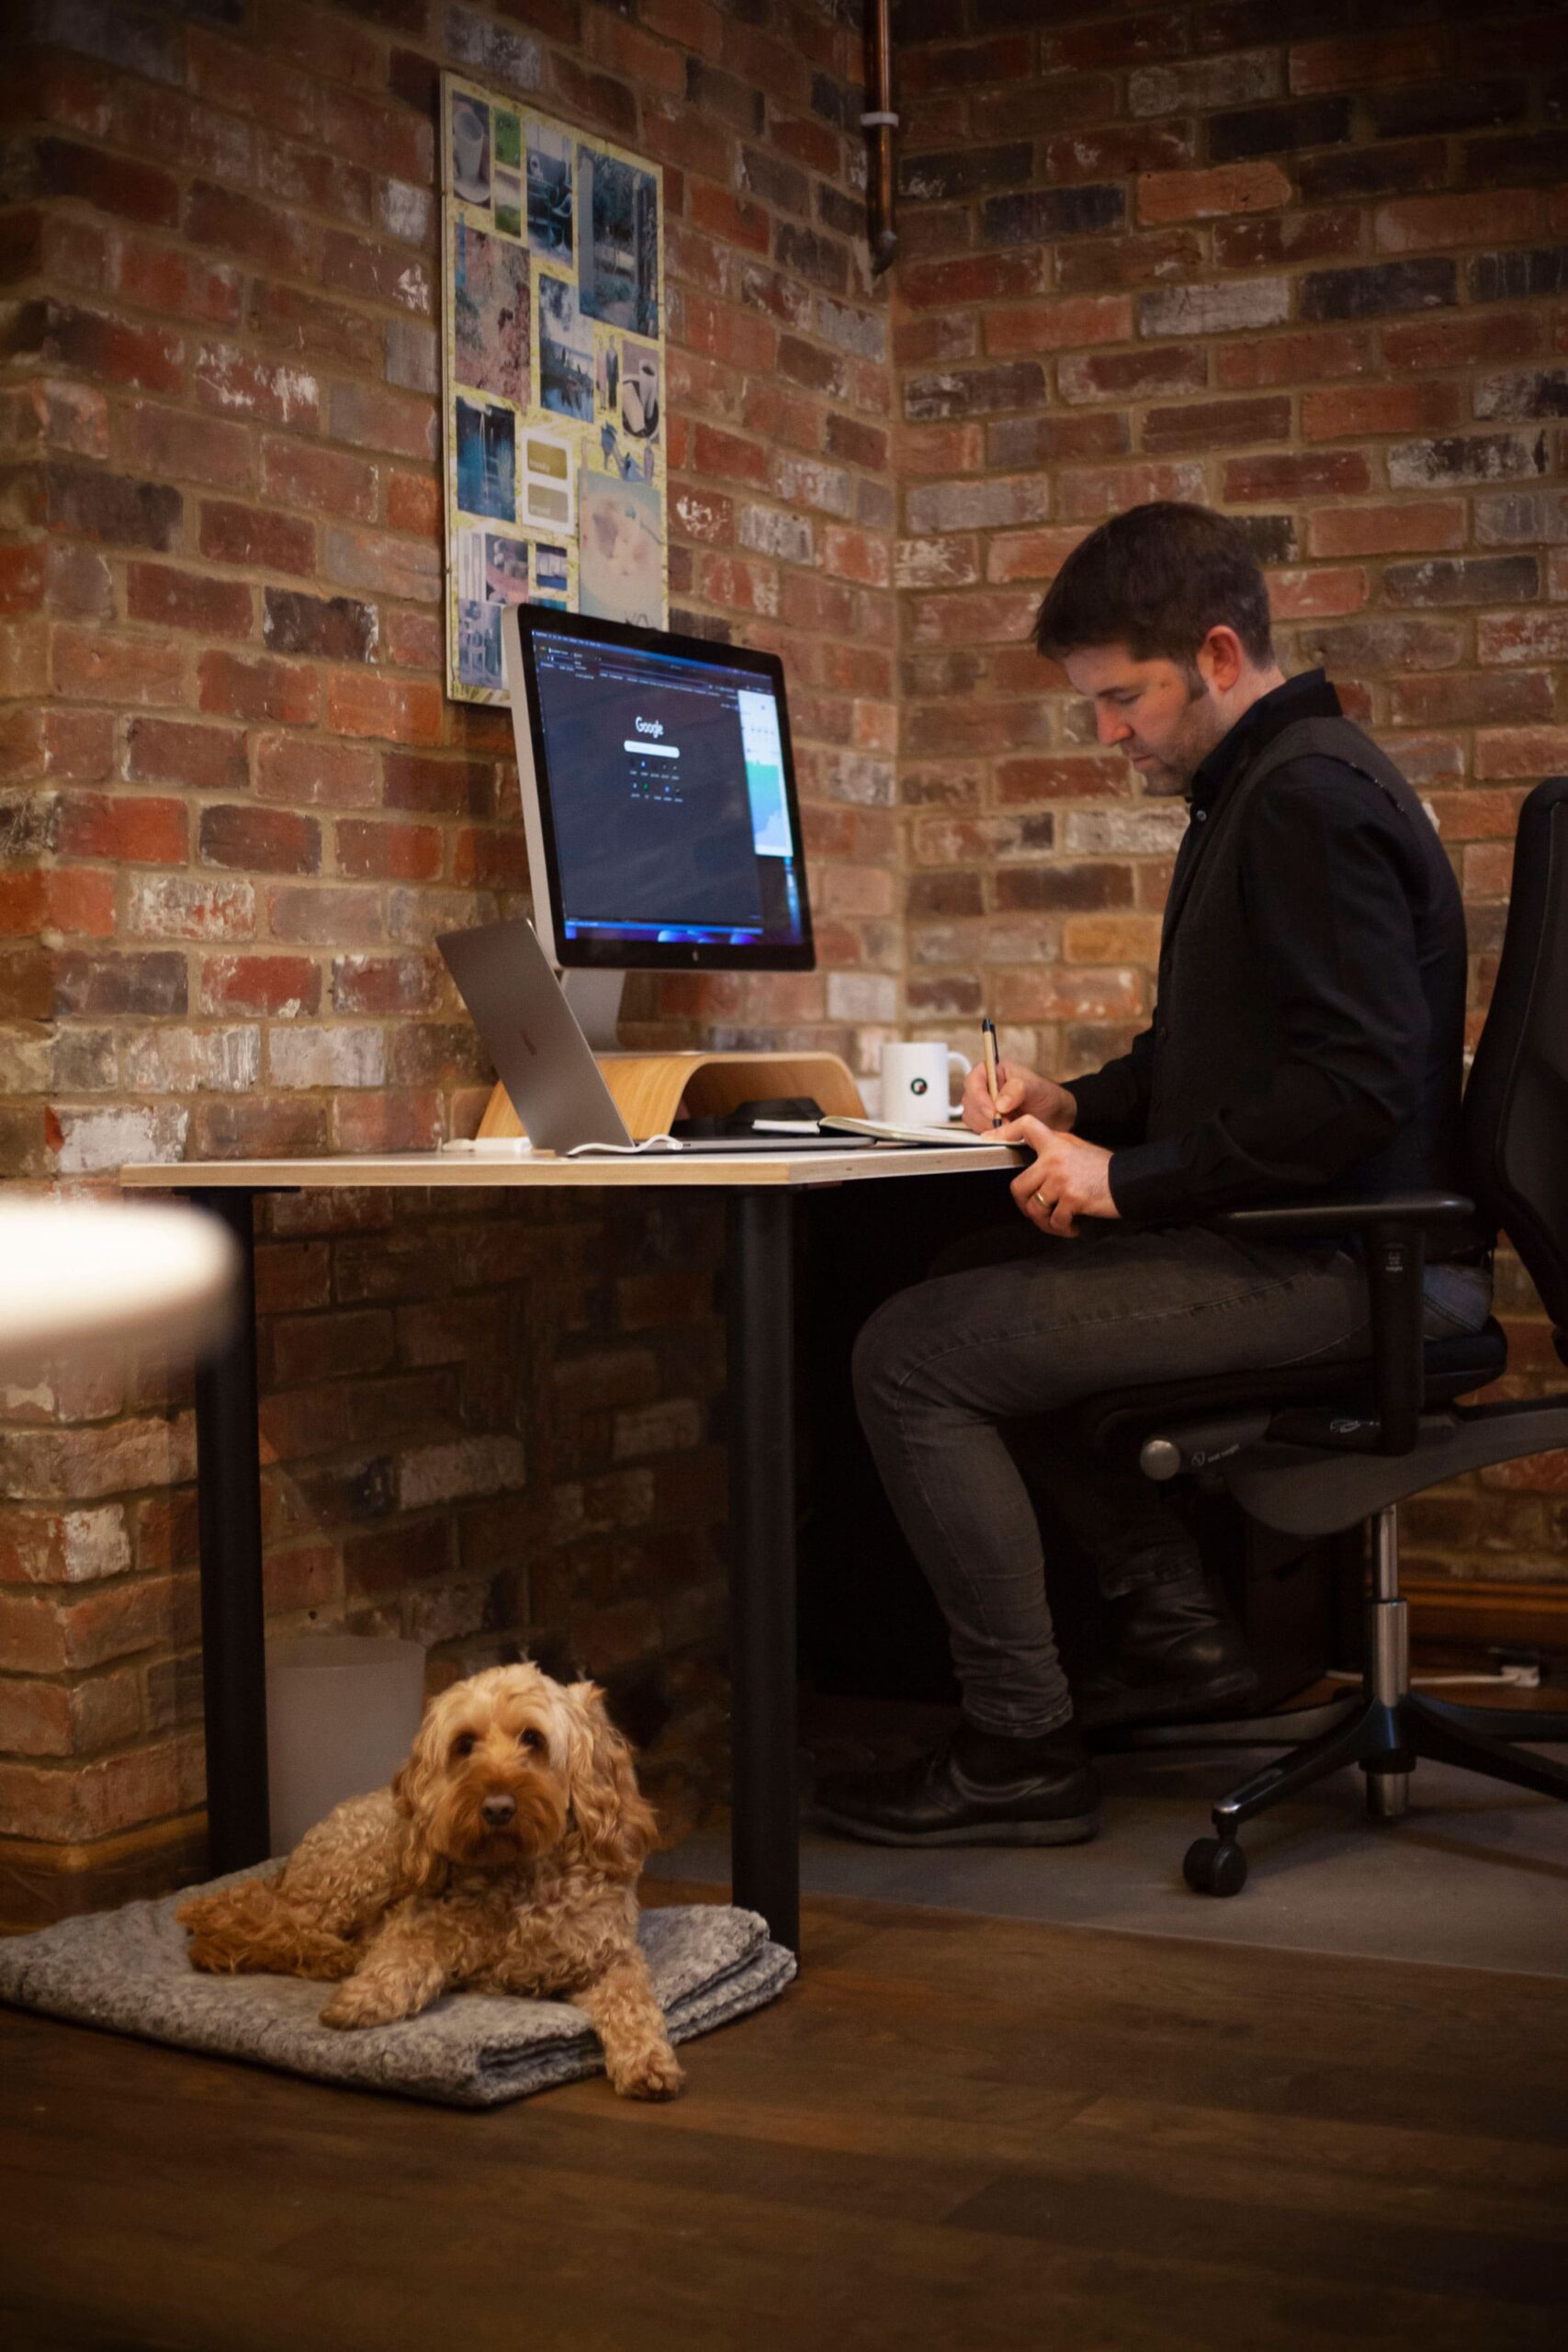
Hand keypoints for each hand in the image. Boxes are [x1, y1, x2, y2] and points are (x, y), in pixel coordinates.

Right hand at [960, 1059, 1077, 1134]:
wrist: (1055, 1117)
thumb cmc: (1047, 1096)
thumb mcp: (1036, 1088)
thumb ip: (1017, 1090)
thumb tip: (999, 1103)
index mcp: (994, 1070)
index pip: (974, 1080)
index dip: (979, 1096)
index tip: (992, 1110)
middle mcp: (986, 1087)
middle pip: (970, 1101)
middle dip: (986, 1115)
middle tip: (1006, 1122)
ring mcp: (984, 1105)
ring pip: (971, 1116)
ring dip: (987, 1125)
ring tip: (1009, 1126)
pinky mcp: (985, 1121)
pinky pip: (977, 1129)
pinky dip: (989, 1133)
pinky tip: (1005, 1132)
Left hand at [998, 1118, 1118, 1235]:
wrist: (1129, 1181)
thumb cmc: (1104, 1168)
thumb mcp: (1078, 1148)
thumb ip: (1054, 1148)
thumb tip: (1032, 1154)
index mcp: (1056, 1143)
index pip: (1027, 1127)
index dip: (1005, 1131)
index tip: (988, 1138)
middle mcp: (1054, 1159)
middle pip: (1018, 1186)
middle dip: (1024, 1205)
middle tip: (1036, 1211)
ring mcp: (1061, 1179)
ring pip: (1034, 1208)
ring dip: (1044, 1222)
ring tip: (1058, 1222)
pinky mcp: (1072, 1199)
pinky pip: (1054, 1221)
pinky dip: (1062, 1229)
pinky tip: (1073, 1227)